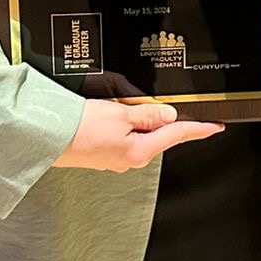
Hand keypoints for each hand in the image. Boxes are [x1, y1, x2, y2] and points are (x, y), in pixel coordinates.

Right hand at [52, 99, 223, 171]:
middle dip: (156, 116)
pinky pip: (121, 134)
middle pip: (156, 133)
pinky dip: (120, 122)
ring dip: (134, 117)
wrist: (45, 138)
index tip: (215, 126)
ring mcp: (115, 158)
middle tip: (140, 102)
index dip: (198, 128)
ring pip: (137, 132)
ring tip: (114, 107)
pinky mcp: (102, 153)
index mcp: (139, 151)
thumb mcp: (121, 114)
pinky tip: (106, 114)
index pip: (176, 135)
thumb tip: (169, 116)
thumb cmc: (78, 127)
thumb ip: (148, 114)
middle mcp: (130, 159)